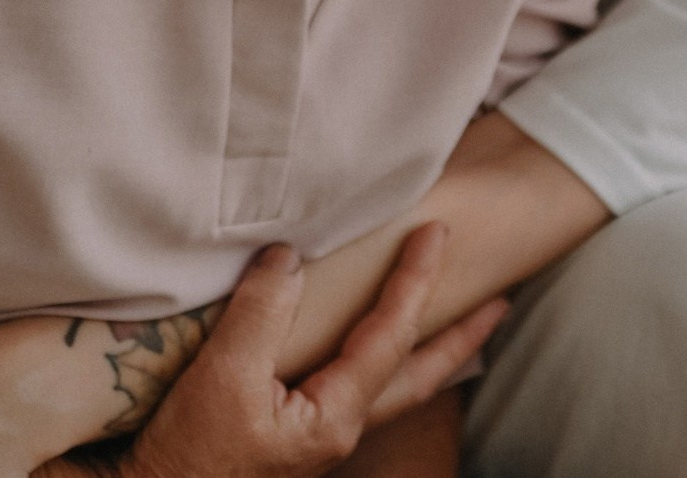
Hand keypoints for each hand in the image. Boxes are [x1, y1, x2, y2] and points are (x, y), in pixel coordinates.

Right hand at [119, 227, 505, 477]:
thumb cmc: (187, 453)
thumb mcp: (221, 378)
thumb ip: (260, 314)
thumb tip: (290, 259)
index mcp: (335, 416)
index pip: (392, 337)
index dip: (415, 281)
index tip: (437, 233)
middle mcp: (339, 428)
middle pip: (418, 376)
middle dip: (460, 337)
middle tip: (499, 301)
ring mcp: (318, 433)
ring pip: (392, 386)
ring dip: (426, 350)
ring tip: (454, 319)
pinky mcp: (293, 431)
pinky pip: (355, 386)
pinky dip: (379, 359)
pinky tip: (369, 343)